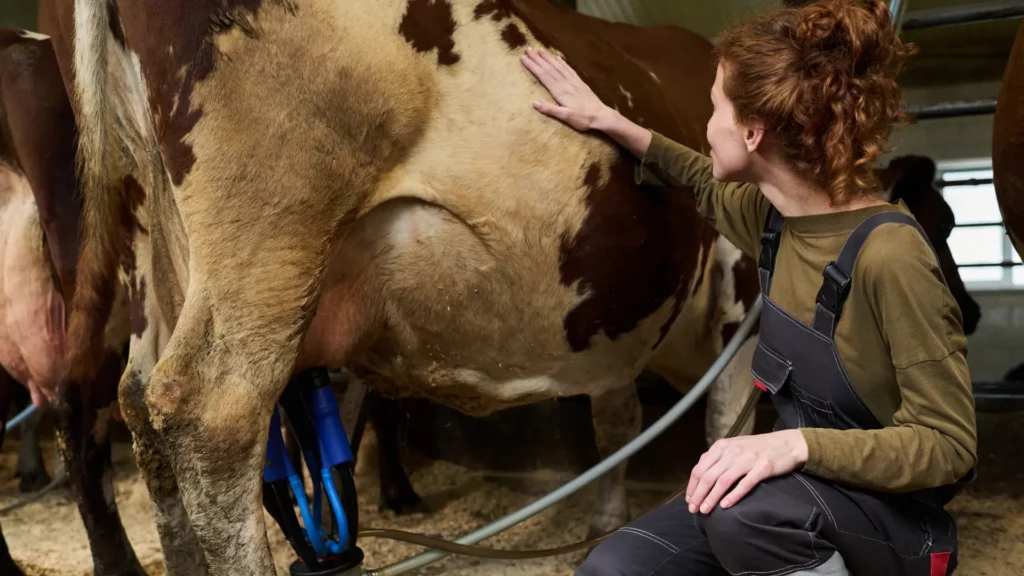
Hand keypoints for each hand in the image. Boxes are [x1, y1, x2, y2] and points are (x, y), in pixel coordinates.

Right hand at [520, 47, 611, 130]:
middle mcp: (566, 83)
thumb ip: (550, 109)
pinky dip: (562, 63)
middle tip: (528, 49)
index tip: (523, 58)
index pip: (544, 76)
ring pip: (558, 66)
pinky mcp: (580, 83)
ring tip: (540, 50)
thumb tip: (534, 103)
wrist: (601, 115)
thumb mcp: (566, 117)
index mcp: (560, 91)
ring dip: (548, 58)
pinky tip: (558, 58)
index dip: (533, 66)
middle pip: (549, 68)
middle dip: (538, 58)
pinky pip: (569, 69)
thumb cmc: (583, 118)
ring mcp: (573, 81)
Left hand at [685, 429, 808, 513]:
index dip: (692, 486)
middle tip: (694, 509)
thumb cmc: (757, 447)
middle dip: (698, 495)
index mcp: (722, 446)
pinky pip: (744, 484)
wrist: (786, 444)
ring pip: (723, 481)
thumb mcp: (733, 446)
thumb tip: (698, 473)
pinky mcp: (762, 468)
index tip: (689, 500)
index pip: (700, 468)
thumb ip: (716, 457)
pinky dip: (733, 496)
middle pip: (708, 476)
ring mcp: (747, 459)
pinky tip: (725, 506)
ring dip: (711, 498)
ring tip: (705, 510)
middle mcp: (732, 451)